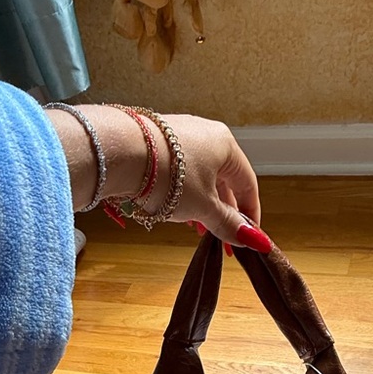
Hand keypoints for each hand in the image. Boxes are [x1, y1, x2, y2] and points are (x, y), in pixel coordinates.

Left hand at [160, 114, 270, 251]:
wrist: (119, 152)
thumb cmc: (168, 176)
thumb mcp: (203, 208)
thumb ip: (228, 224)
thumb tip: (253, 240)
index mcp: (227, 145)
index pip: (248, 184)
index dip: (250, 215)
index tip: (248, 238)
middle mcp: (207, 134)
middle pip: (224, 180)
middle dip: (223, 212)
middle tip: (220, 238)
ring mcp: (181, 135)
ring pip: (201, 177)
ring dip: (203, 206)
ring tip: (196, 228)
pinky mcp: (158, 141)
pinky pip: (181, 172)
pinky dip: (184, 194)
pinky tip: (175, 210)